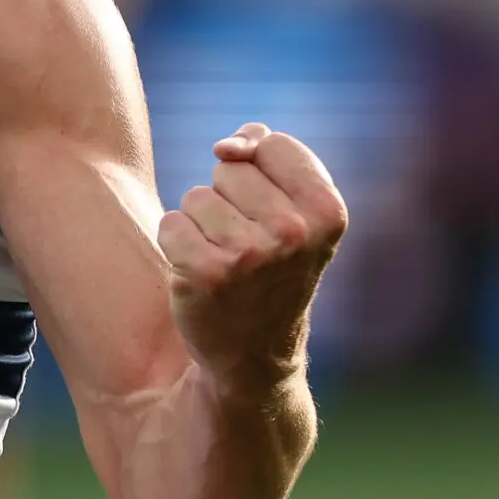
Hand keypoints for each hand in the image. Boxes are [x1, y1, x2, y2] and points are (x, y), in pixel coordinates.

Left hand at [158, 123, 347, 390]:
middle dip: (228, 199)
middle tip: (247, 246)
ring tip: (225, 262)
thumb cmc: (271, 271)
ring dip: (200, 225)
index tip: (269, 213)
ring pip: (196, 196)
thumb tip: (227, 146)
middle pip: (230, 168)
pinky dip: (175, 245)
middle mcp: (295, 232)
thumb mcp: (293, 213)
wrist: (254, 355)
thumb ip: (266, 158)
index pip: (273, 143)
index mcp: (328, 210)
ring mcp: (251, 254)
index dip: (260, 171)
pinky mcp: (207, 273)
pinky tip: (198, 274)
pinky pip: (170, 223)